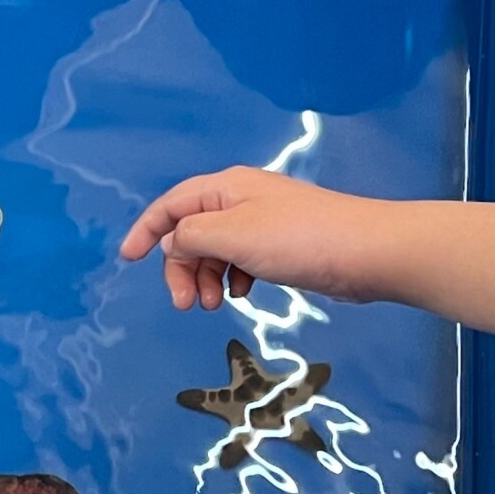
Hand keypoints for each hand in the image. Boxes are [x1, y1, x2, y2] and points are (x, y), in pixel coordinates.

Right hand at [121, 168, 397, 310]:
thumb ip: (191, 237)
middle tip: (185, 304)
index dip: (146, 230)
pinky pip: (241, 260)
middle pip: (191, 231)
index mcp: (225, 188)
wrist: (367, 253)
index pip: (171, 205)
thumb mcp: (233, 236)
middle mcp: (241, 199)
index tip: (127, 259)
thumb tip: (172, 242)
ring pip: (216, 249)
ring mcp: (263, 222)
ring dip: (206, 277)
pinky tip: (243, 293)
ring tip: (215, 305)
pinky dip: (233, 277)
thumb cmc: (300, 240)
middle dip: (180, 266)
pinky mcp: (283, 245)